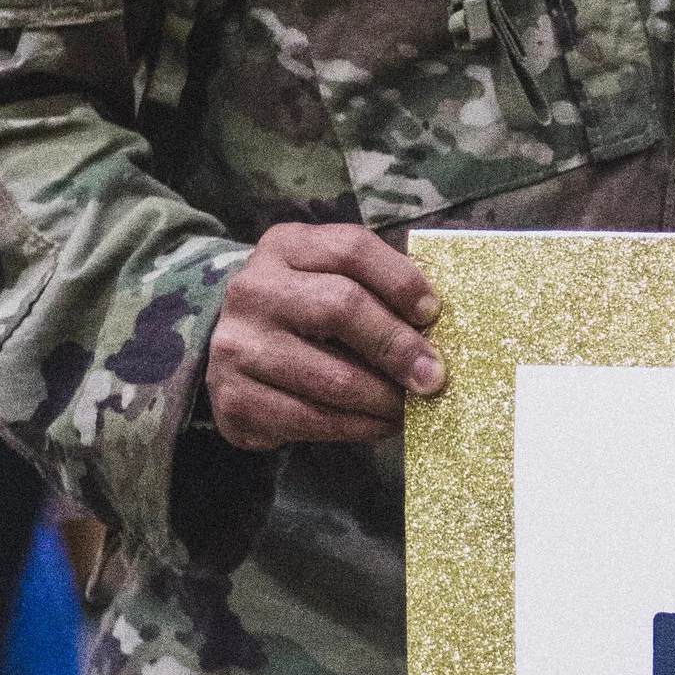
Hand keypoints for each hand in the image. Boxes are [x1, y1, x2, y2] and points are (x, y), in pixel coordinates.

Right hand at [203, 224, 445, 449]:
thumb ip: (376, 288)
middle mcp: (253, 290)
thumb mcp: (329, 279)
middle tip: (433, 377)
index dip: (400, 280)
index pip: (351, 249)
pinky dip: (358, 427)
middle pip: (342, 307)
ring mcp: (237, 345)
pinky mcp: (235, 399)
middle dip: (399, 346)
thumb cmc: (303, 313)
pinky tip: (380, 425)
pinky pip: (311, 420)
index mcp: (284, 247)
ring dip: (384, 399)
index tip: (433, 313)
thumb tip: (439, 324)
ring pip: (331, 376)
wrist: (235, 355)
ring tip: (412, 407)